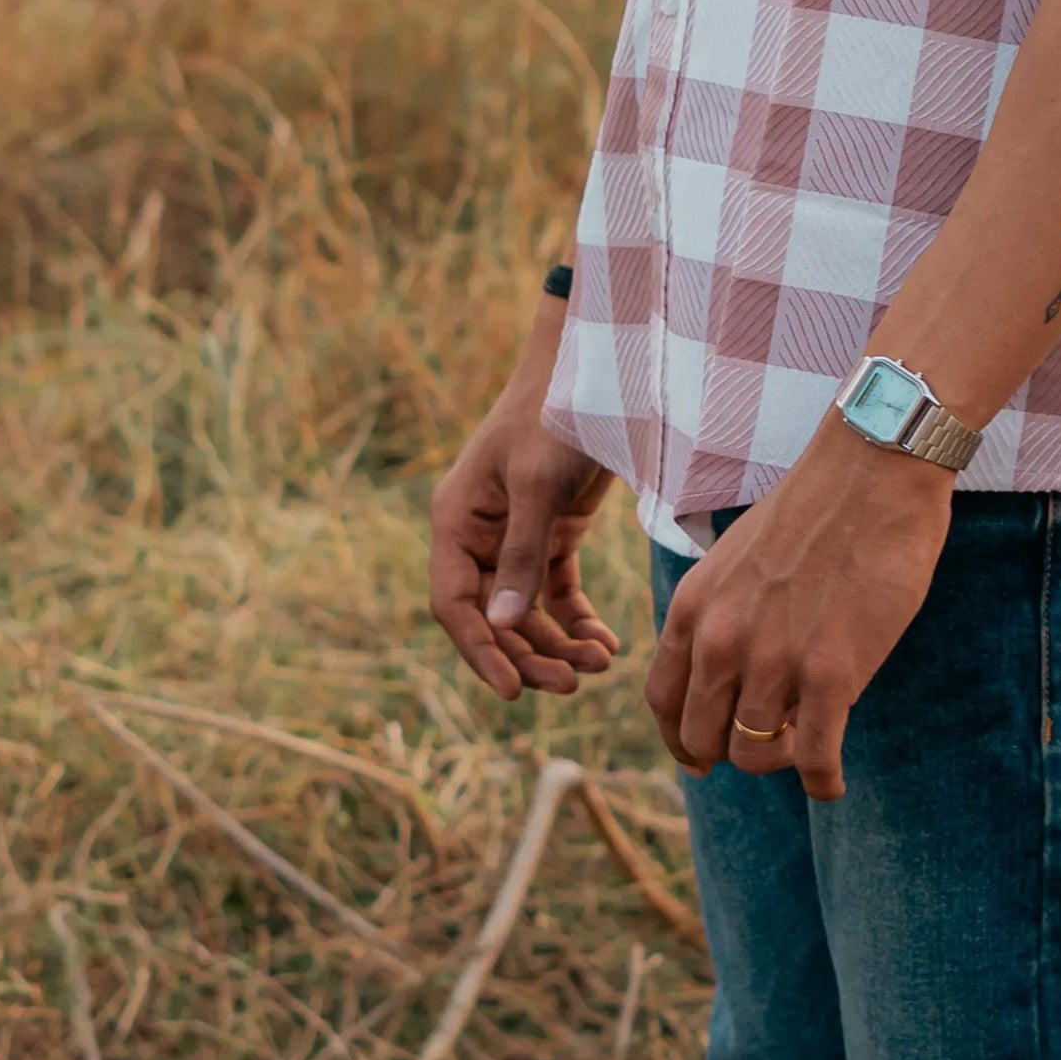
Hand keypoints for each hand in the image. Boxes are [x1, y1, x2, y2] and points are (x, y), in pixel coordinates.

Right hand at [428, 375, 620, 700]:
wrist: (597, 368)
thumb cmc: (555, 413)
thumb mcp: (537, 484)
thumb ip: (522, 555)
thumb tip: (504, 626)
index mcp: (456, 522)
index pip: (455, 605)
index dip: (481, 652)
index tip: (514, 692)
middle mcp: (478, 536)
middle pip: (494, 617)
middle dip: (530, 655)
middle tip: (573, 685)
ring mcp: (515, 536)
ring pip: (527, 612)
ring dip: (558, 644)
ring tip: (601, 665)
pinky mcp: (552, 532)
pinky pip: (557, 592)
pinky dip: (578, 620)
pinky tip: (605, 643)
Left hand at [647, 422, 949, 803]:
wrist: (871, 472)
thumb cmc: (814, 510)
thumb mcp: (735, 561)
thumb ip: (721, 615)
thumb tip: (730, 672)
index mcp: (693, 610)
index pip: (662, 702)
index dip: (681, 739)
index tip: (703, 755)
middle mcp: (722, 642)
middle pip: (702, 739)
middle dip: (731, 751)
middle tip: (767, 741)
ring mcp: (774, 661)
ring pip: (754, 755)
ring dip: (780, 760)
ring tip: (804, 744)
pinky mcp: (831, 675)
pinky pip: (814, 758)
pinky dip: (821, 781)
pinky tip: (831, 782)